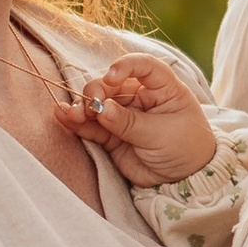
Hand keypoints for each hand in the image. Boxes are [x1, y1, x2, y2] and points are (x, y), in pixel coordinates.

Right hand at [60, 57, 218, 187]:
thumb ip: (129, 122)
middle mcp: (141, 97)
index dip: (125, 66)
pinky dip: (77, 122)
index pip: (143, 66)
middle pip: (112, 85)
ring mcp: (125, 115)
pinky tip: (62, 117)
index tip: (111, 77)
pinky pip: (92, 126)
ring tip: (73, 115)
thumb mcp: (161, 134)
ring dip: (83, 107)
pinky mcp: (112, 135)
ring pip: (98, 104)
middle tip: (90, 105)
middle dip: (97, 91)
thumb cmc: (185, 149)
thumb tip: (100, 108)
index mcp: (163, 88)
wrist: (185, 180)